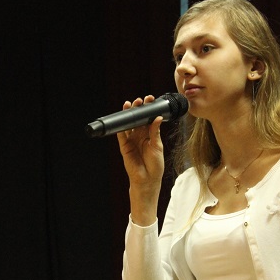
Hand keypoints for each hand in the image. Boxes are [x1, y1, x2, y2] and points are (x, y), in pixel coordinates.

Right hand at [116, 96, 164, 225]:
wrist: (147, 180)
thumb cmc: (155, 166)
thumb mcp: (157, 146)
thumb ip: (155, 132)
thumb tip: (157, 117)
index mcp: (149, 134)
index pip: (148, 118)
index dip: (148, 109)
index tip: (150, 100)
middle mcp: (139, 136)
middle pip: (137, 119)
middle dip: (138, 109)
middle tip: (140, 100)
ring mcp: (131, 140)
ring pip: (128, 124)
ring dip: (129, 115)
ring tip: (130, 105)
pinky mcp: (124, 146)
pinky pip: (121, 134)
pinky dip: (121, 127)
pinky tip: (123, 118)